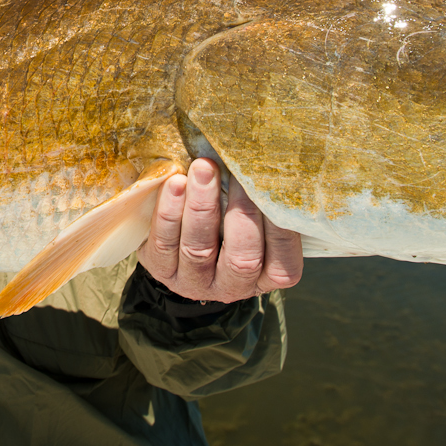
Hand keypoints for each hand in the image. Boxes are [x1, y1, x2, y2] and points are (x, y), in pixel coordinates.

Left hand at [137, 158, 302, 303]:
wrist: (183, 244)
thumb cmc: (230, 222)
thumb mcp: (256, 221)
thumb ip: (264, 202)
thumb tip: (272, 159)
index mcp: (267, 276)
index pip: (282, 261)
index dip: (279, 226)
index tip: (273, 185)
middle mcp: (234, 286)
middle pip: (241, 258)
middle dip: (241, 211)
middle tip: (237, 170)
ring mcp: (195, 282)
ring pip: (199, 249)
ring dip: (202, 206)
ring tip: (203, 168)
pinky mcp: (162, 270)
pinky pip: (164, 244)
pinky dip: (169, 211)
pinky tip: (175, 182)